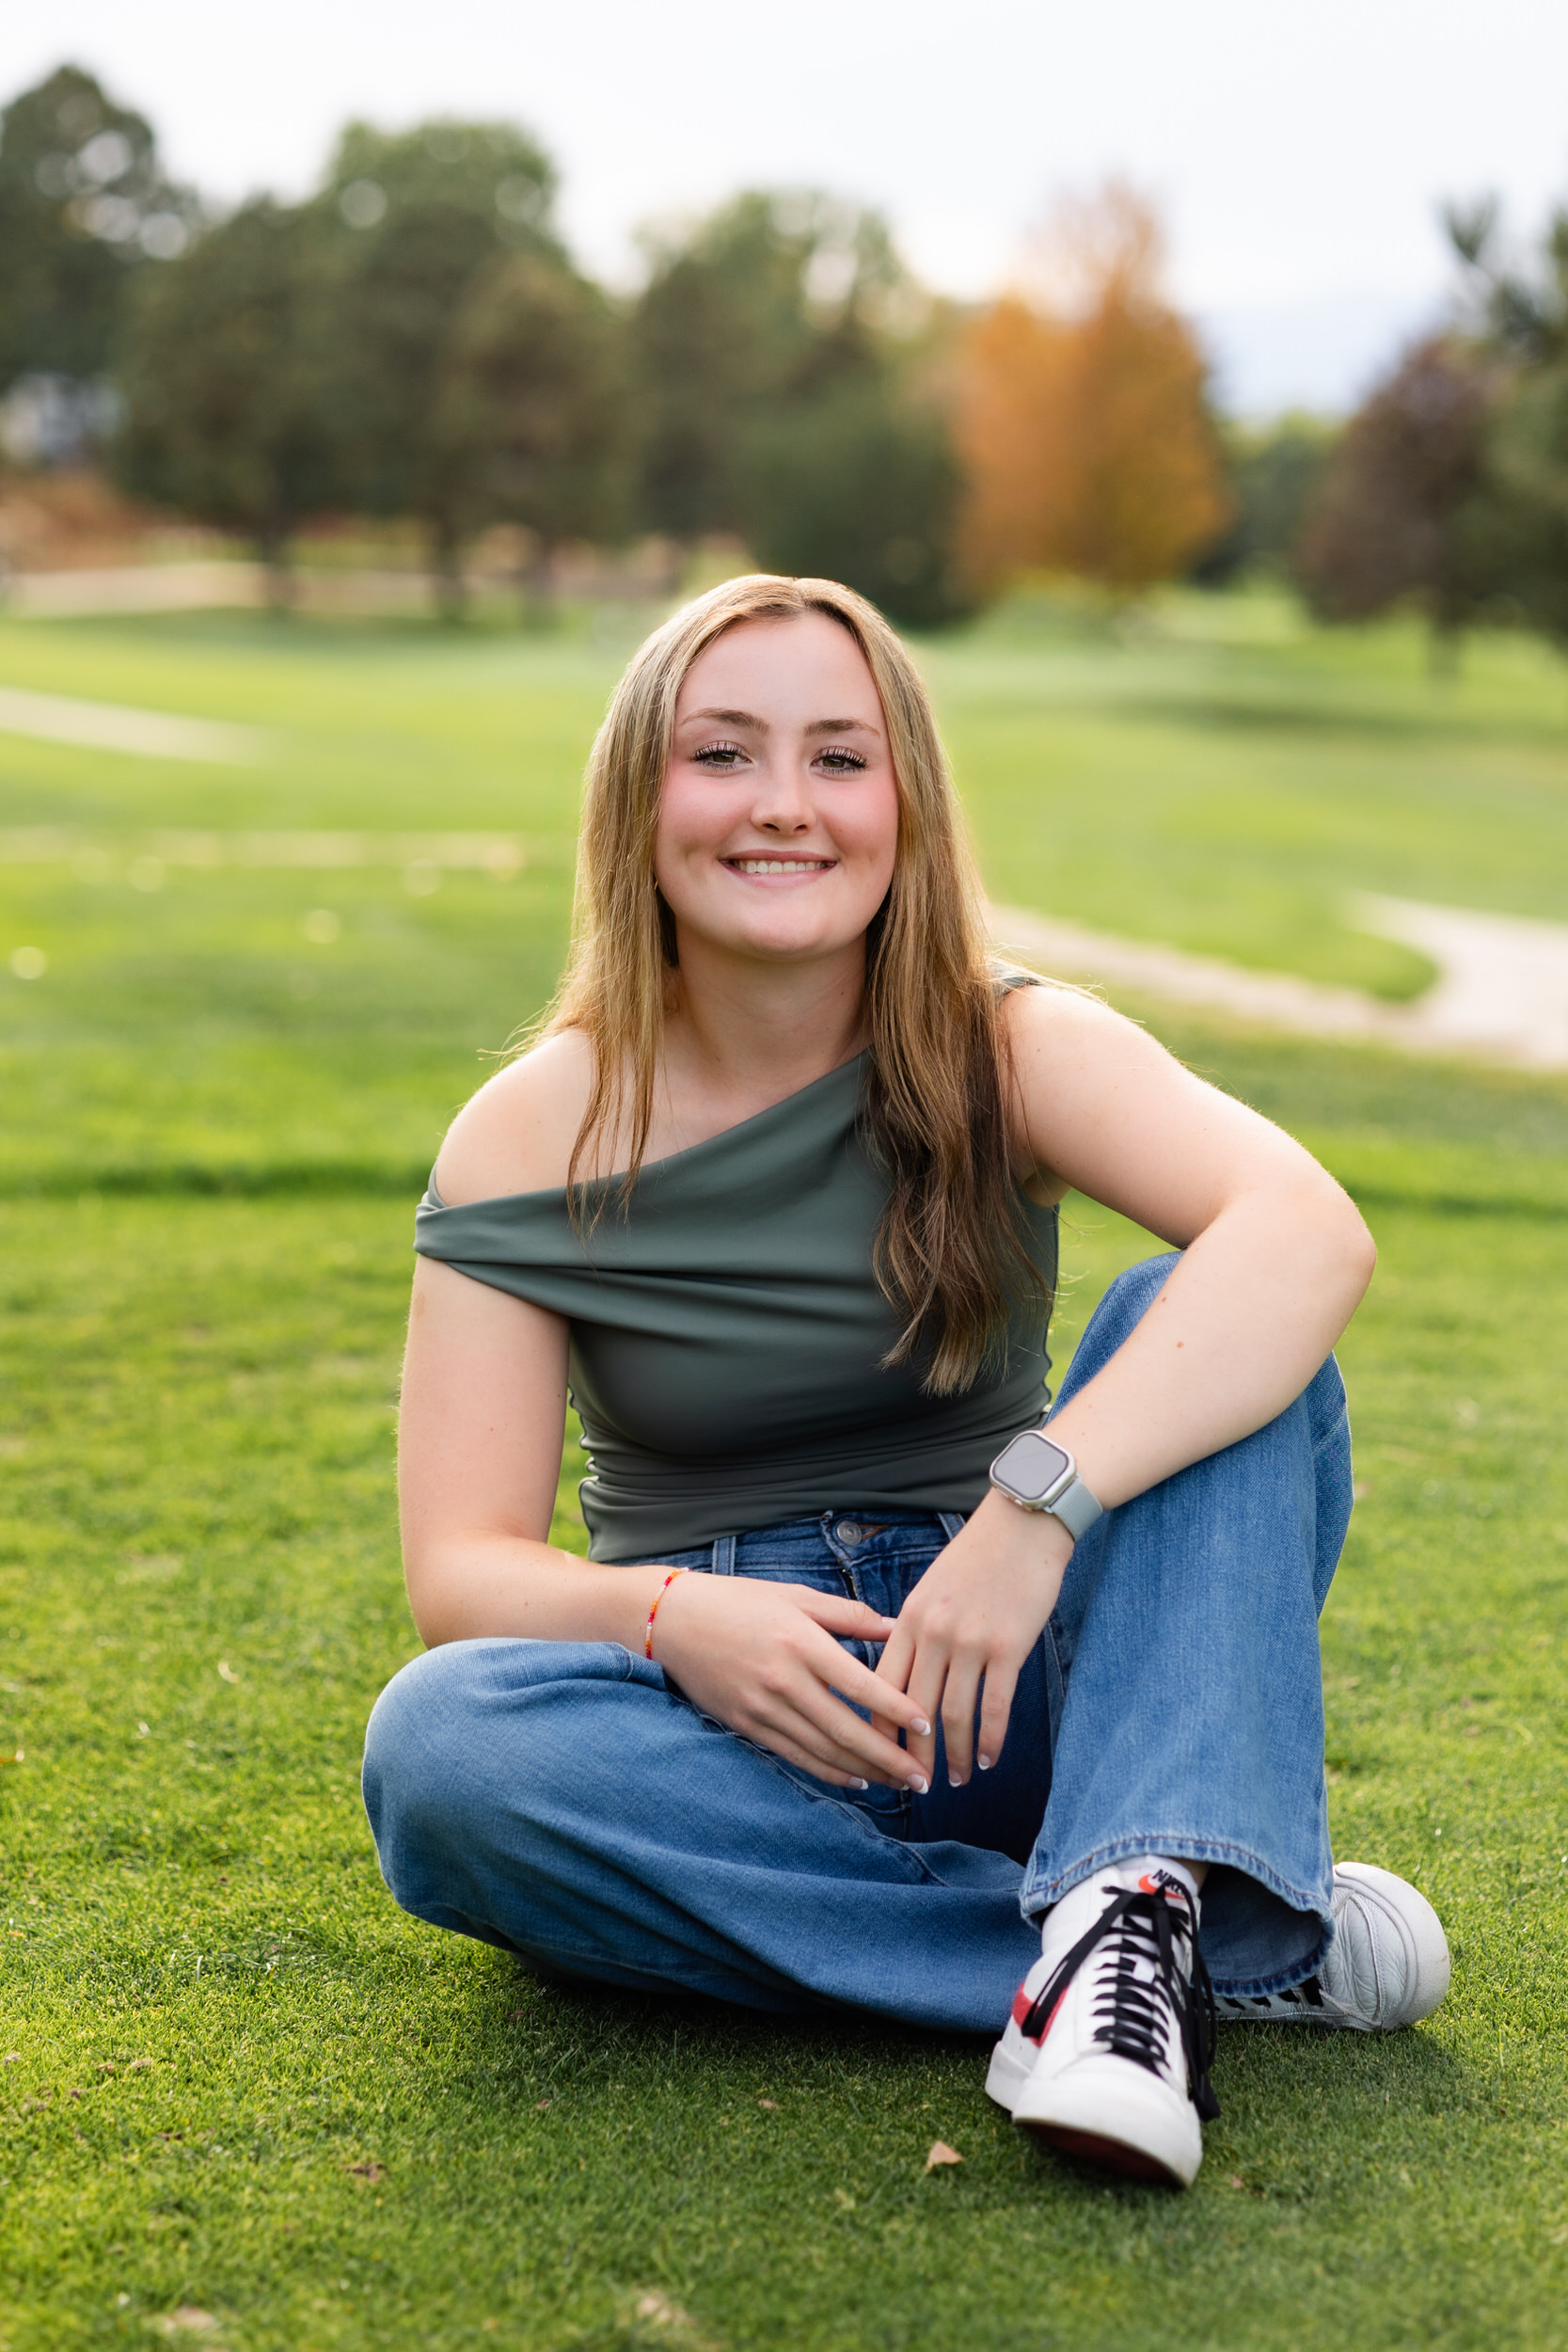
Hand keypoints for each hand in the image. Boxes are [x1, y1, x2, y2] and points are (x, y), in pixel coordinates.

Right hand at [651, 1573, 932, 1789]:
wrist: (671, 1621)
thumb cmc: (739, 1601)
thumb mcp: (795, 1596)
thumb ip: (848, 1615)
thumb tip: (896, 1626)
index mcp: (800, 1641)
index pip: (859, 1683)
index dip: (896, 1707)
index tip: (927, 1724)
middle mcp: (783, 1679)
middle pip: (846, 1729)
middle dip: (889, 1757)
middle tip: (923, 1776)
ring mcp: (762, 1707)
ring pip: (823, 1750)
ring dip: (865, 1772)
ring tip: (900, 1783)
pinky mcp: (747, 1725)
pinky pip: (796, 1757)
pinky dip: (829, 1772)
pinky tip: (857, 1780)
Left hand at [872, 1494, 1072, 1787]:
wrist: (1023, 1525)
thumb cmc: (977, 1557)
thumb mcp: (930, 1588)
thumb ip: (914, 1629)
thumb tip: (901, 1671)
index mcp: (908, 1620)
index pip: (881, 1686)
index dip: (878, 1727)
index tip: (879, 1756)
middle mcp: (933, 1635)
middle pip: (913, 1709)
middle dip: (914, 1754)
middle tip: (916, 1784)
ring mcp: (970, 1642)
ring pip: (954, 1716)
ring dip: (955, 1755)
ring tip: (958, 1779)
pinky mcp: (1007, 1648)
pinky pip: (995, 1707)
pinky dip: (991, 1740)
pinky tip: (989, 1759)